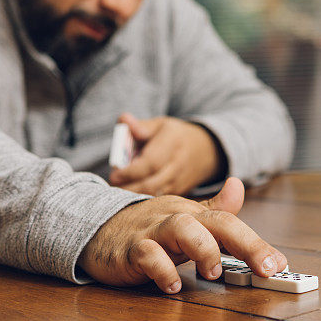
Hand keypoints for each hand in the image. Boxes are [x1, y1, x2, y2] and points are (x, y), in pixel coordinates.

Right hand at [78, 177, 286, 293]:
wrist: (96, 228)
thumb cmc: (147, 227)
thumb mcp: (183, 217)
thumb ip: (213, 209)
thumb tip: (238, 186)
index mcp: (193, 212)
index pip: (230, 222)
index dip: (257, 242)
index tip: (279, 264)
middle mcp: (176, 217)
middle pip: (216, 222)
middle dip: (246, 244)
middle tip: (266, 267)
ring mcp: (152, 232)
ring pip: (182, 229)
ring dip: (203, 250)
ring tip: (212, 273)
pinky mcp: (130, 250)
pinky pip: (147, 255)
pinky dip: (162, 270)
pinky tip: (172, 286)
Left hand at [109, 113, 223, 195]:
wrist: (207, 152)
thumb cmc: (176, 136)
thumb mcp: (161, 125)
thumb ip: (141, 126)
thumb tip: (123, 120)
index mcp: (172, 144)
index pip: (150, 163)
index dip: (130, 171)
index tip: (114, 174)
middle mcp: (177, 165)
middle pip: (151, 184)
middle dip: (129, 188)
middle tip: (113, 185)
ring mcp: (180, 182)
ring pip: (155, 195)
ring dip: (135, 196)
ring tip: (120, 191)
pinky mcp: (179, 193)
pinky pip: (160, 199)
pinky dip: (145, 200)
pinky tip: (132, 197)